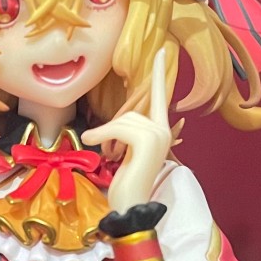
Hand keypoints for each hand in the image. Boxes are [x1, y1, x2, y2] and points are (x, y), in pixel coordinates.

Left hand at [82, 49, 175, 211]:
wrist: (131, 208)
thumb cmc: (125, 183)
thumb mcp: (124, 152)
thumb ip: (125, 133)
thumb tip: (112, 125)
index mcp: (161, 131)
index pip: (160, 97)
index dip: (160, 75)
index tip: (163, 52)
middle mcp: (164, 131)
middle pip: (131, 112)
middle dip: (111, 126)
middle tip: (100, 143)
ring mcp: (159, 136)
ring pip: (124, 120)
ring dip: (106, 133)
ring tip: (101, 149)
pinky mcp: (148, 141)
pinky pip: (120, 128)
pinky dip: (104, 135)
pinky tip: (96, 144)